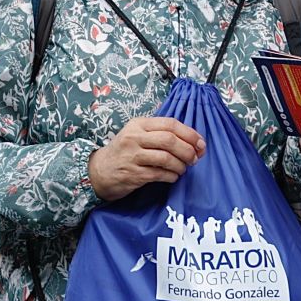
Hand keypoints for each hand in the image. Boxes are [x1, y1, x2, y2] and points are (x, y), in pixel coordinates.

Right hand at [88, 116, 205, 201]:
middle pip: (169, 140)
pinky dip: (171, 176)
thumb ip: (161, 134)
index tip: (201, 143)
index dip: (189, 134)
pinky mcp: (133, 174)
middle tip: (195, 159)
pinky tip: (173, 177)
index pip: (170, 124)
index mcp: (139, 124)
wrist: (99, 171)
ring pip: (166, 157)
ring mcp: (132, 156)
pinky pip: (159, 174)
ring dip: (181, 165)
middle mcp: (134, 137)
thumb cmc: (124, 152)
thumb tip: (195, 141)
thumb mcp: (137, 134)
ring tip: (183, 169)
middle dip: (188, 150)